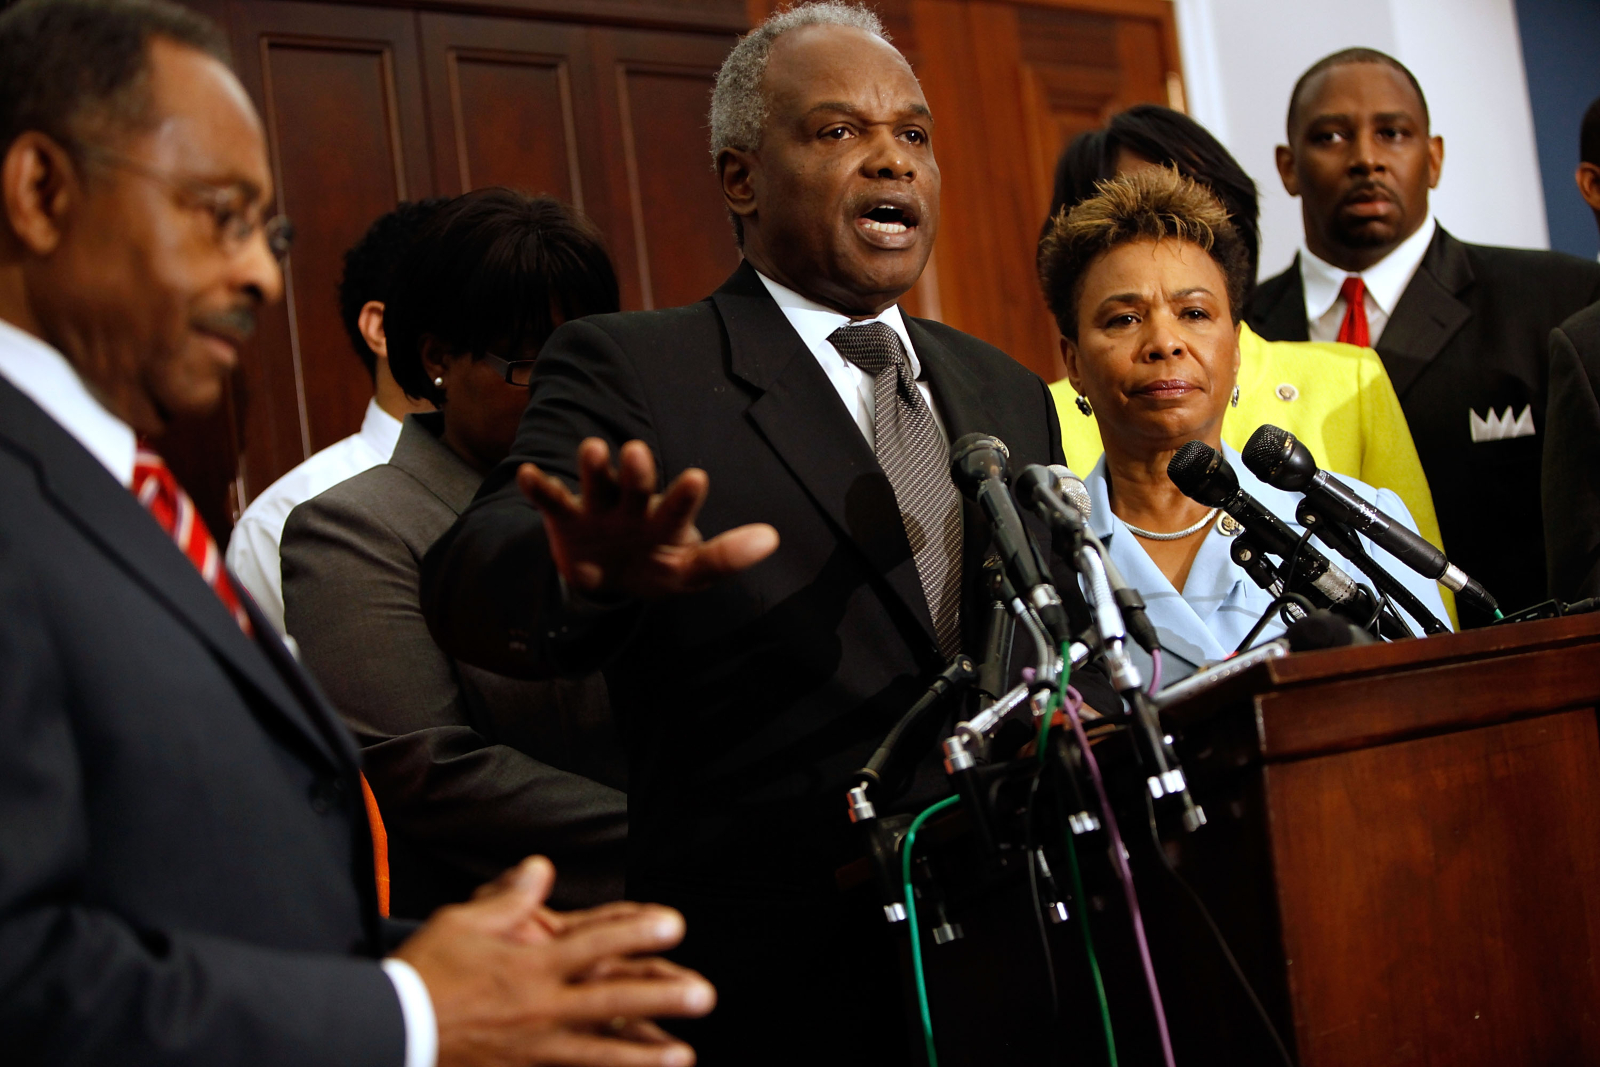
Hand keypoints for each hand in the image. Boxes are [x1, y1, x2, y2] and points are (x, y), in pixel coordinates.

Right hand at [394, 857, 714, 1066]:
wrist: (390, 1029)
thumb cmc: (425, 972)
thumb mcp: (466, 922)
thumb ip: (512, 898)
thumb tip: (542, 867)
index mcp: (529, 964)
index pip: (595, 943)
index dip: (637, 931)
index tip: (674, 923)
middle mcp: (538, 1006)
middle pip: (610, 1000)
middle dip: (660, 998)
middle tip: (703, 996)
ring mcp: (532, 1046)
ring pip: (598, 1051)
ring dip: (643, 1056)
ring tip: (684, 1057)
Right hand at [517, 438, 777, 599]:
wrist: (607, 581)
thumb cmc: (656, 566)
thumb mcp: (688, 572)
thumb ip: (724, 558)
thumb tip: (772, 538)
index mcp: (665, 519)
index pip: (678, 507)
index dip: (685, 496)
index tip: (696, 478)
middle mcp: (633, 505)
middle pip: (635, 486)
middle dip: (636, 471)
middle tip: (639, 451)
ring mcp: (597, 509)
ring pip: (596, 483)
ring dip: (593, 468)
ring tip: (593, 449)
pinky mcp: (565, 517)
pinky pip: (551, 499)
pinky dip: (540, 486)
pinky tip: (529, 474)